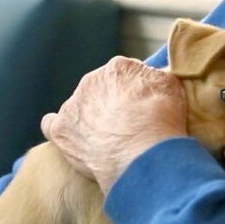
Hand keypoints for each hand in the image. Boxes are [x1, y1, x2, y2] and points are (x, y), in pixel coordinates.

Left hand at [41, 56, 187, 193]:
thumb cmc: (162, 121)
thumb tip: (152, 78)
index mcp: (118, 68)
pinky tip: (75, 140)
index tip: (144, 106)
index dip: (136, 91)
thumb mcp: (172, 88)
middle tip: (128, 125)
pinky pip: (52, 125)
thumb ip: (157, 77)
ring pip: (79, 107)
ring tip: (108, 139)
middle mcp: (91, 80)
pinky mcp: (60, 131)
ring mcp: (72, 106)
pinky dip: (62, 130)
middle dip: (112, 103)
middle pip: (100, 89)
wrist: (143, 155)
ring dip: (90, 118)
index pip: (125, 74)